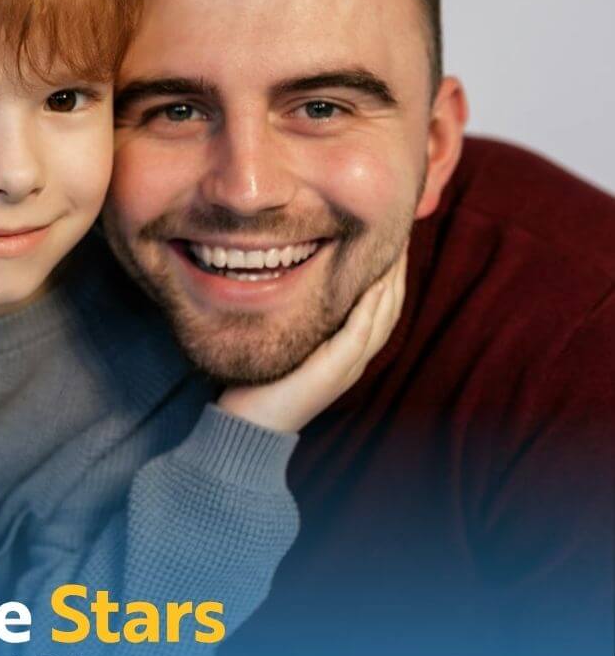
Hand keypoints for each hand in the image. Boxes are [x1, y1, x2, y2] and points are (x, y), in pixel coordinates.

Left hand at [217, 247, 407, 433]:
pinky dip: (370, 308)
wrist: (253, 424)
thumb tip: (293, 275)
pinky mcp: (335, 371)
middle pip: (391, 305)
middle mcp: (356, 356)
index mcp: (349, 348)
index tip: (390, 236)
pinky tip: (375, 284)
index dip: (390, 271)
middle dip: (398, 267)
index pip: (381, 303)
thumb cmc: (265, 382)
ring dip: (392, 281)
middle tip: (402, 231)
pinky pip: (360, 335)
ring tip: (396, 248)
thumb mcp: (290, 340)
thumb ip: (303, 316)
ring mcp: (349, 365)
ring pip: (384, 317)